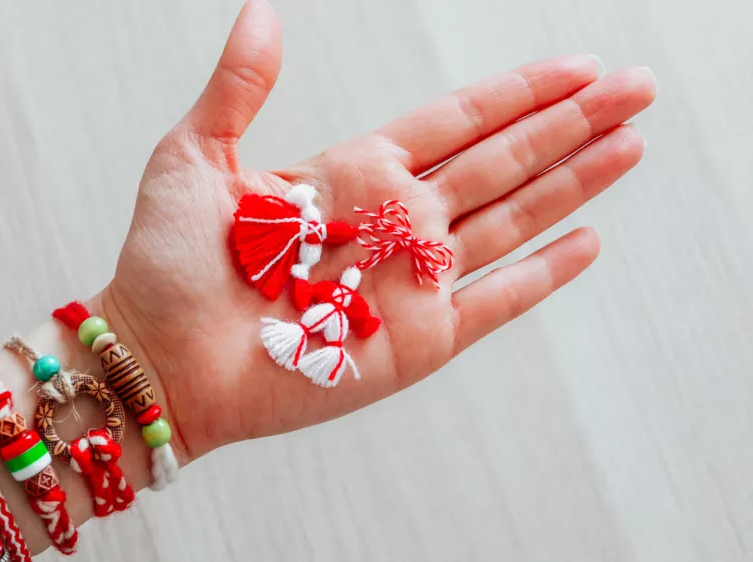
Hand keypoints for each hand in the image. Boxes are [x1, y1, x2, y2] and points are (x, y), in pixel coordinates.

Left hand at [100, 0, 655, 459]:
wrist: (160, 362)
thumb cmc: (168, 265)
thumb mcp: (194, 158)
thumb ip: (239, 88)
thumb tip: (263, 13)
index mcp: (353, 172)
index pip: (457, 122)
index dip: (518, 93)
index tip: (576, 67)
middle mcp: (394, 221)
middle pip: (503, 160)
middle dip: (571, 122)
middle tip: (635, 87)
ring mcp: (411, 282)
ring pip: (512, 220)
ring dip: (573, 182)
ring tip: (629, 144)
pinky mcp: (416, 343)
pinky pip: (495, 302)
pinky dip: (543, 273)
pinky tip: (586, 241)